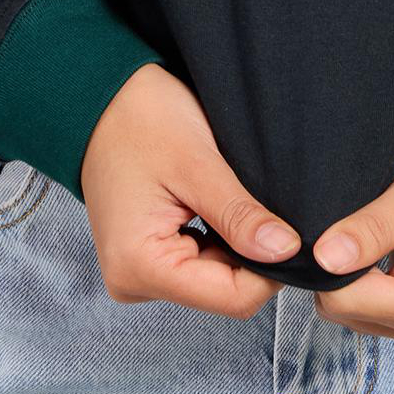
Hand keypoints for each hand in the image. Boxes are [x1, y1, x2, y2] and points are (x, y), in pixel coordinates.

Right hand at [78, 62, 300, 318]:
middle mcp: (135, 281)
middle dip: (252, 253)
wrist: (101, 96)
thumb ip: (240, 214)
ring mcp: (139, 272)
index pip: (232, 298)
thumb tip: (286, 252)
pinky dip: (218, 236)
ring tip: (232, 196)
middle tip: (263, 202)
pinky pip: (199, 262)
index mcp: (141, 266)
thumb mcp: (196, 163)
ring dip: (235, 243)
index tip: (292, 230)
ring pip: (215, 277)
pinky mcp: (147, 257)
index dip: (271, 269)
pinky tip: (217, 203)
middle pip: (223, 290)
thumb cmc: (140, 119)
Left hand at [308, 108, 393, 346]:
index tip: (327, 221)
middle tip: (360, 216)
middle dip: (342, 265)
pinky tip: (383, 239)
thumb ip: (373, 228)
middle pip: (349, 311)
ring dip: (354, 268)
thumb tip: (323, 258)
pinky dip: (365, 272)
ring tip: (378, 225)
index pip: (350, 303)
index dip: (328, 261)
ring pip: (355, 309)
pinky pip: (370, 303)